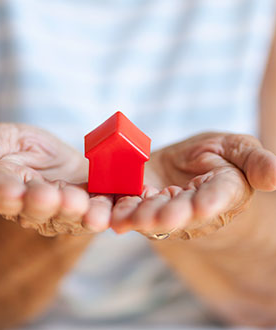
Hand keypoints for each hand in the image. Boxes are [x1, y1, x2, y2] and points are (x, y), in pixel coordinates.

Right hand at [0, 123, 113, 235]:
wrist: (64, 165)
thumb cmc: (32, 150)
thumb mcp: (9, 138)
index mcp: (7, 187)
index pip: (0, 193)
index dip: (4, 193)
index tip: (9, 192)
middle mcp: (33, 207)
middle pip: (36, 209)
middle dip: (42, 203)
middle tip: (49, 197)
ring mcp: (62, 213)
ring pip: (67, 217)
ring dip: (74, 213)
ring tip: (81, 207)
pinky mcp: (89, 212)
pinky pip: (95, 216)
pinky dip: (101, 216)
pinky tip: (104, 215)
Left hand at [111, 133, 275, 238]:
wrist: (185, 163)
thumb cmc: (215, 154)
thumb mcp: (236, 147)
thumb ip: (256, 162)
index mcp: (224, 191)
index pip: (219, 198)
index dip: (210, 202)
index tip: (202, 206)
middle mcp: (196, 208)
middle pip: (183, 213)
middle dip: (171, 215)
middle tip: (160, 219)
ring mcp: (169, 210)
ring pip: (155, 216)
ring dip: (142, 219)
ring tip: (129, 220)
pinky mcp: (145, 206)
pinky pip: (133, 209)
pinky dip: (123, 211)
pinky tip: (113, 216)